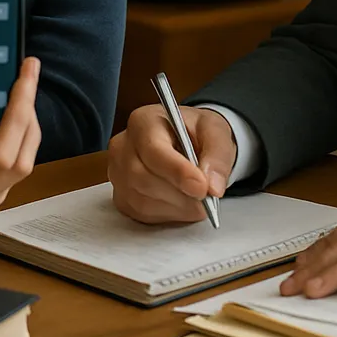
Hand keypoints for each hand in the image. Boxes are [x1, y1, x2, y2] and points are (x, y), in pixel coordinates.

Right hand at [0, 52, 41, 220]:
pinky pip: (18, 164)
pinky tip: (14, 108)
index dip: (17, 116)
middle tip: (27, 72)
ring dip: (28, 122)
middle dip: (28, 112)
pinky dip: (20, 135)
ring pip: (25, 161)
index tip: (23, 78)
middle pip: (20, 159)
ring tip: (23, 84)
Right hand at [108, 104, 235, 222]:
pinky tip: (181, 202)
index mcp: (144, 121)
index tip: (202, 187)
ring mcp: (118, 172)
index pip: (153, 150)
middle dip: (180, 194)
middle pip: (143, 178)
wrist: (188, 142)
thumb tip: (213, 187)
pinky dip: (168, 214)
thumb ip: (218, 157)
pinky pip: (142, 214)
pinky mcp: (121, 196)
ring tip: (196, 199)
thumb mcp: (216, 133)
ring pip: (143, 200)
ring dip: (177, 207)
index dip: (177, 172)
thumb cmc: (196, 133)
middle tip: (207, 198)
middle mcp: (123, 145)